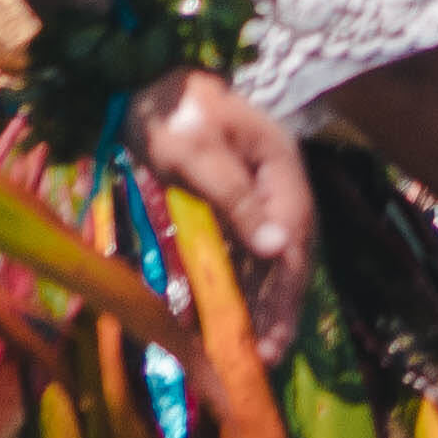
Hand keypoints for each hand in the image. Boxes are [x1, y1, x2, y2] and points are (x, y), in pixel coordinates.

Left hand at [132, 65, 314, 342]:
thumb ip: (237, 199)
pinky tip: (232, 314)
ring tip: (256, 349)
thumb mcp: (199, 153)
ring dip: (263, 301)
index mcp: (280, 165)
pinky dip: (240, 283)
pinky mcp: (230, 200)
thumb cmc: (172, 113)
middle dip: (280, 305)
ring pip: (266, 256)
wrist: (143, 81)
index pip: (293, 235)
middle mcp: (276, 182)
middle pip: (287, 251)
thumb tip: (277, 247)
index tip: (274, 333)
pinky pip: (242, 249)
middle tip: (268, 356)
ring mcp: (255, 191)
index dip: (286, 288)